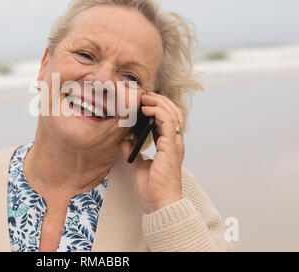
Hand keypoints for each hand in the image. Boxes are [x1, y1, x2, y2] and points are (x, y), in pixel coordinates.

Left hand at [119, 91, 185, 213]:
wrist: (158, 203)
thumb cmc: (152, 188)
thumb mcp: (138, 165)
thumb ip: (132, 152)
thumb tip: (124, 140)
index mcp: (168, 147)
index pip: (168, 121)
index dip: (158, 108)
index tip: (145, 102)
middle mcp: (174, 144)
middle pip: (174, 114)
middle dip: (161, 101)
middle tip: (146, 95)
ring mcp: (174, 145)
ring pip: (173, 114)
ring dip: (160, 103)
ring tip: (146, 98)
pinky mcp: (170, 148)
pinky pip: (168, 123)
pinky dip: (158, 112)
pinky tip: (147, 110)